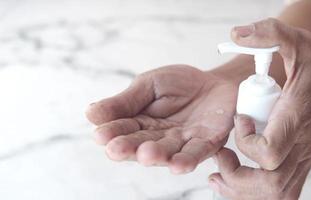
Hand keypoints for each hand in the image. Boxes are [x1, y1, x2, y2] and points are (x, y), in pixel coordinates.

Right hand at [86, 65, 237, 173]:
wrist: (215, 82)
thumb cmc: (180, 84)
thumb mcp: (149, 85)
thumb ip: (125, 101)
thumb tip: (90, 113)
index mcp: (141, 122)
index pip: (123, 128)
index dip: (112, 132)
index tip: (100, 135)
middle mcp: (159, 137)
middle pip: (141, 144)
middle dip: (129, 147)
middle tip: (116, 149)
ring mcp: (182, 142)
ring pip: (167, 152)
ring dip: (156, 156)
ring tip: (146, 154)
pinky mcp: (206, 143)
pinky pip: (196, 153)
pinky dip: (187, 160)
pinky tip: (177, 165)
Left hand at [209, 18, 310, 198]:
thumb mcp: (296, 40)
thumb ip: (268, 33)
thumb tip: (236, 33)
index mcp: (296, 117)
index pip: (270, 152)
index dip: (247, 142)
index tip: (240, 119)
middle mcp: (300, 145)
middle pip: (269, 184)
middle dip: (236, 177)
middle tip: (222, 155)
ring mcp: (302, 158)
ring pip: (274, 194)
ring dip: (241, 189)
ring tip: (222, 170)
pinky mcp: (300, 162)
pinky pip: (280, 191)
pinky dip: (255, 192)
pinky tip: (238, 178)